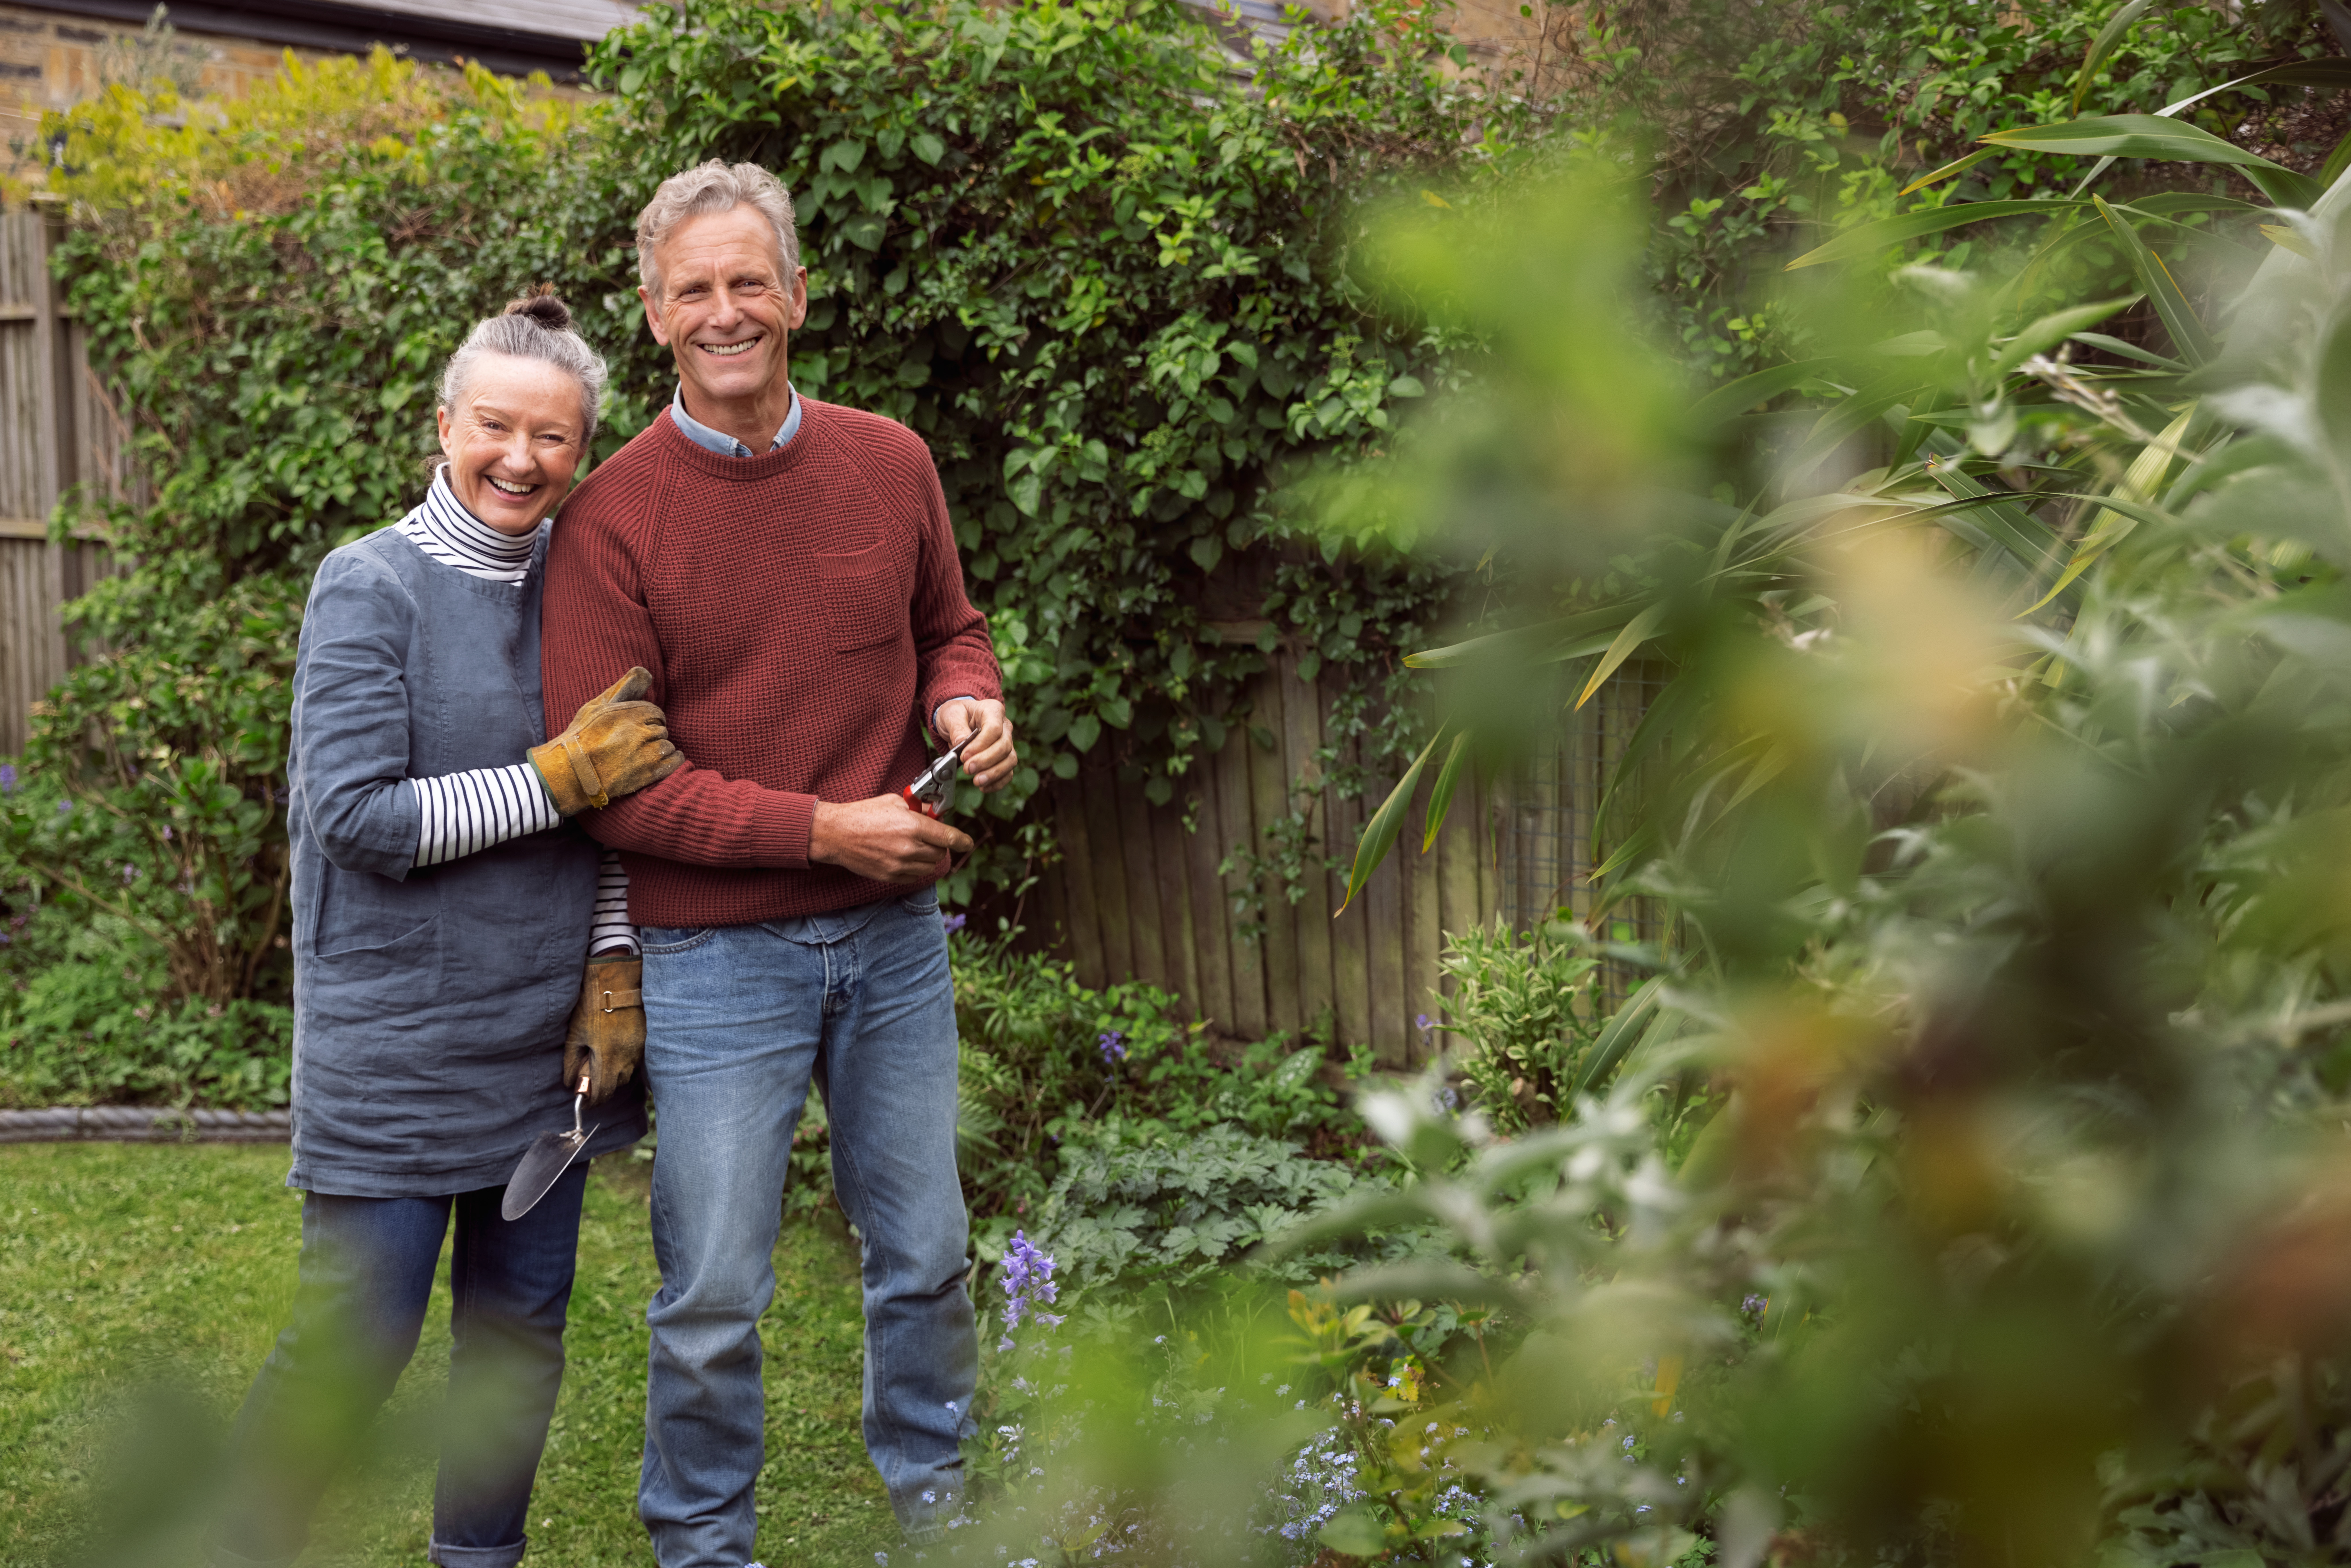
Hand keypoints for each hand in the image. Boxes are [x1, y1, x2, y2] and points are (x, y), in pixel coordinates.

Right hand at [530, 667, 684, 815]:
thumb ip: (624, 688)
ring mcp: (647, 753)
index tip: (637, 727)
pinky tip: (657, 762)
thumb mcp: (598, 706)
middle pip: (661, 729)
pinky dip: (671, 760)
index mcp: (630, 712)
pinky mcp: (650, 772)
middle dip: (650, 734)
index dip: (647, 719)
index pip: (655, 712)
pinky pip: (675, 761)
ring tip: (640, 755)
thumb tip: (645, 671)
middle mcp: (641, 731)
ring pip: (667, 745)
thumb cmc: (581, 737)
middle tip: (634, 743)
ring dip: (658, 749)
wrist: (571, 773)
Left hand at [563, 953, 642, 1105]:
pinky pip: (635, 1059)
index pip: (603, 1093)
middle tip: (591, 1077)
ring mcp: (640, 1049)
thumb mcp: (575, 1035)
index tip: (586, 1102)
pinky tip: (616, 1047)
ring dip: (616, 1073)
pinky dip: (625, 1060)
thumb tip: (571, 1083)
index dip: (593, 1101)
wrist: (618, 983)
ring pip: (628, 1072)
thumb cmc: (592, 1007)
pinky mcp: (646, 1040)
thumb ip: (572, 1062)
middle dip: (604, 1086)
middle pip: (617, 1085)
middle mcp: (628, 1058)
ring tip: (603, 1059)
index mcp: (608, 1058)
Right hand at [810, 794, 972, 882]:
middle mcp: (909, 848)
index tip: (968, 843)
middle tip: (928, 836)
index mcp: (912, 826)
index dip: (962, 841)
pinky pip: (914, 876)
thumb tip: (936, 813)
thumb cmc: (864, 814)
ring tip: (914, 845)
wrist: (836, 833)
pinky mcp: (890, 876)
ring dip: (927, 857)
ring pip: (929, 866)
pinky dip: (915, 867)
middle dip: (939, 844)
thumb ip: (919, 809)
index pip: (948, 837)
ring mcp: (899, 865)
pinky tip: (903, 856)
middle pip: (940, 852)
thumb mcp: (895, 802)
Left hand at [934, 698, 1016, 790]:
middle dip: (986, 761)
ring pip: (1010, 760)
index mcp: (993, 711)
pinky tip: (984, 786)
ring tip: (977, 781)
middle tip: (968, 769)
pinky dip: (997, 782)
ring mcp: (1007, 743)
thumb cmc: (956, 715)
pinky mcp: (1004, 758)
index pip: (994, 729)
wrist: (958, 720)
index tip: (964, 756)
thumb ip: (956, 728)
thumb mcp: (951, 714)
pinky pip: (1008, 772)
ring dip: (994, 773)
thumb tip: (961, 743)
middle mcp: (1005, 727)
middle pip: (1004, 746)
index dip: (981, 745)